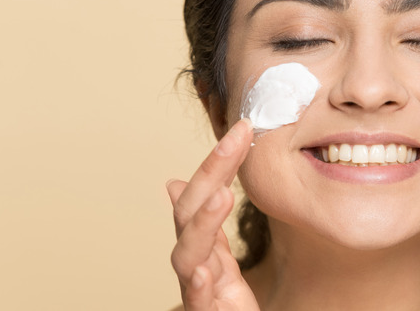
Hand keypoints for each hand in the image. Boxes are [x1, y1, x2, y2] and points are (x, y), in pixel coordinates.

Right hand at [167, 119, 259, 310]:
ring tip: (222, 196)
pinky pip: (196, 299)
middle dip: (210, 173)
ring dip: (203, 223)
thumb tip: (175, 182)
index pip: (205, 190)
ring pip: (187, 253)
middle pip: (190, 212)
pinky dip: (197, 283)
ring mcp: (196, 286)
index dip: (220, 160)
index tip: (244, 126)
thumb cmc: (222, 299)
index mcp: (202, 239)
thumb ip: (205, 219)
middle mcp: (194, 258)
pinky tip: (206, 269)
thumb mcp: (218, 252)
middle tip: (234, 140)